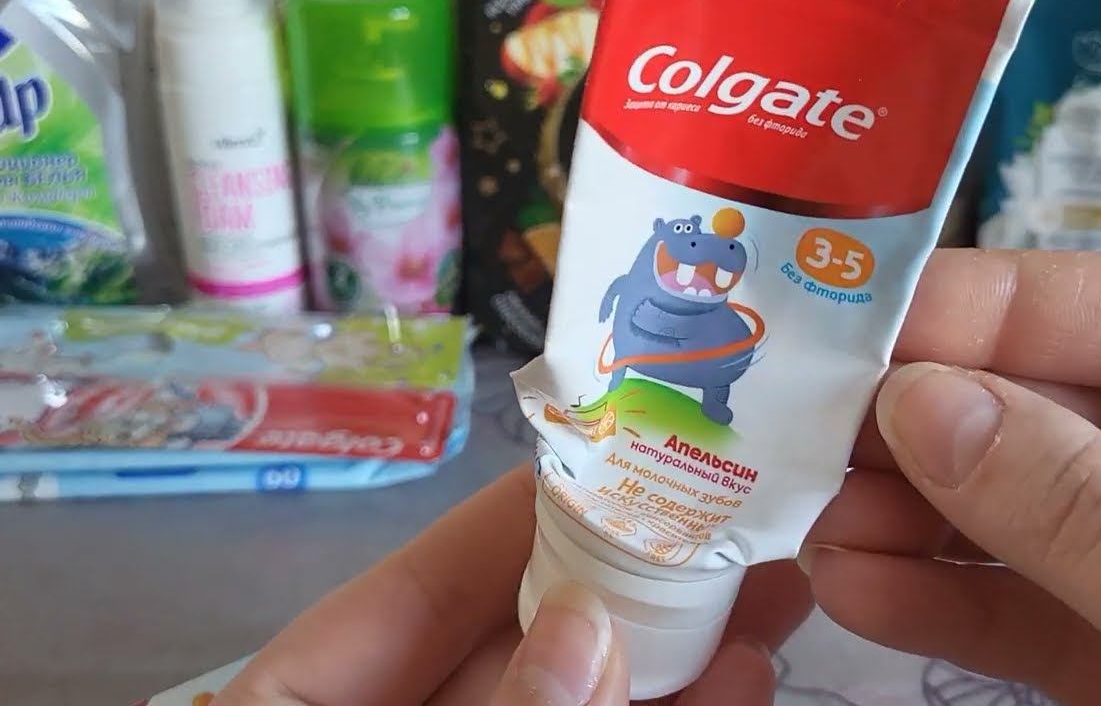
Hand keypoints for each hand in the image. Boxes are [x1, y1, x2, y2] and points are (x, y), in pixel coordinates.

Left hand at [212, 469, 811, 705]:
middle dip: (633, 578)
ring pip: (586, 703)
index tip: (614, 442)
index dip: (517, 514)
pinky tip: (742, 684)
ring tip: (772, 587)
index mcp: (308, 696)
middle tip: (734, 510)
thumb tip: (586, 624)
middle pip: (523, 639)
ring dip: (680, 655)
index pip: (416, 584)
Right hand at [804, 250, 1100, 705]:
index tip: (860, 315)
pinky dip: (944, 606)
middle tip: (803, 423)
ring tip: (809, 513)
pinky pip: (1036, 619)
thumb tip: (918, 404)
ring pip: (1035, 519)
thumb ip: (1093, 509)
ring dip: (913, 517)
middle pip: (1071, 414)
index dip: (1005, 305)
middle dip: (933, 424)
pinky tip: (856, 587)